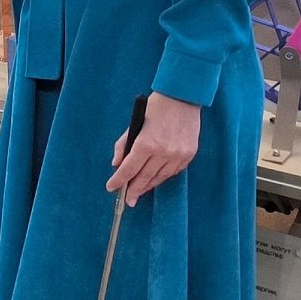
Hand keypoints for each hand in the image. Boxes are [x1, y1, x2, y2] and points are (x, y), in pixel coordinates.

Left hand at [106, 92, 200, 206]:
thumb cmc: (155, 108)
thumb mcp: (134, 123)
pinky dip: (163, 176)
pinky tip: (156, 178)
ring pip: (160, 177)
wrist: (182, 98)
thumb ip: (123, 144)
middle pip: (145, 177)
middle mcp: (163, 152)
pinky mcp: (189, 154)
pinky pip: (174, 171)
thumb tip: (116, 163)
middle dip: (134, 190)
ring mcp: (178, 155)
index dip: (119, 180)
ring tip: (140, 191)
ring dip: (149, 185)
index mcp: (146, 144)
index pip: (129, 169)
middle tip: (128, 201)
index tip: (111, 188)